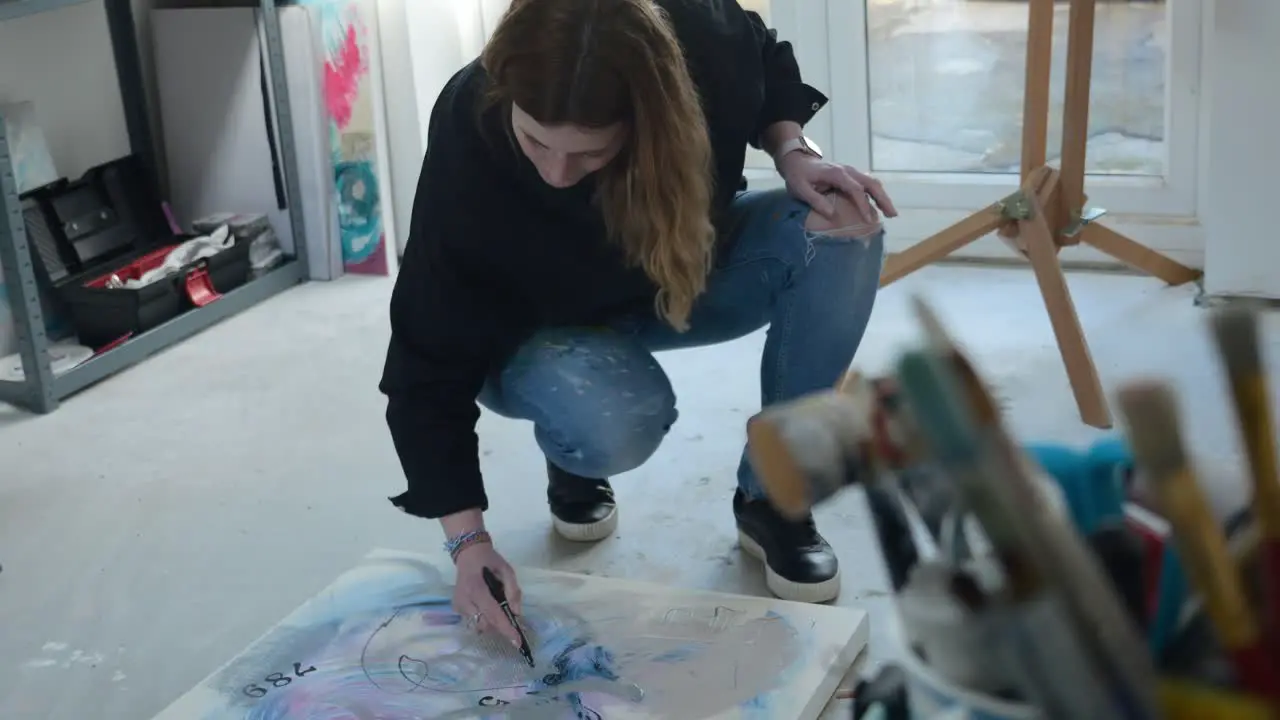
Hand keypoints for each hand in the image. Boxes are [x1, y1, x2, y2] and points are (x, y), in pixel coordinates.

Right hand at [452, 541, 524, 647]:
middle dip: (499, 624)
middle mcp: (465, 601)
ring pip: (479, 625)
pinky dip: (483, 617)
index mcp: (477, 589)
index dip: (506, 629)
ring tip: (495, 605)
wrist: (468, 554)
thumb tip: (517, 613)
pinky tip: (485, 604)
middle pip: (486, 624)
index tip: (517, 642)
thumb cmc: (489, 561)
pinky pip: (473, 620)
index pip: (493, 614)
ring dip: (491, 621)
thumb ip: (513, 591)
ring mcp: (458, 606)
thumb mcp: (507, 570)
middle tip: (509, 613)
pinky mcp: (456, 608)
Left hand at [777, 153, 898, 224]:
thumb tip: (832, 215)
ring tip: (891, 213)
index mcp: (837, 174)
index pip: (856, 189)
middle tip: (892, 215)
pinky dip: (876, 195)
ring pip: (872, 183)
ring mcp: (851, 172)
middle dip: (883, 199)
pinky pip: (867, 185)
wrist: (797, 159)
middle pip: (871, 184)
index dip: (863, 205)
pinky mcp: (850, 176)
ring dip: (883, 197)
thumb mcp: (800, 189)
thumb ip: (815, 200)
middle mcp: (848, 171)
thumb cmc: (798, 175)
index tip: (868, 220)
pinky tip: (879, 207)